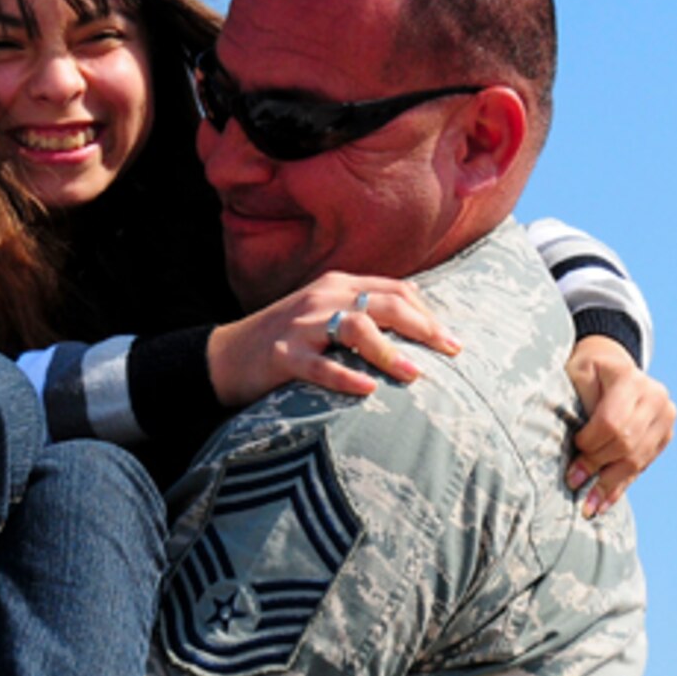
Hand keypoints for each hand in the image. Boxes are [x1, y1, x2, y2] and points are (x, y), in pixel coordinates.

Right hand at [207, 273, 461, 406]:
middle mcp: (322, 297)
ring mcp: (301, 325)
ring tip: (414, 374)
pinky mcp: (281, 355)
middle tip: (450, 352)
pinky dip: (345, 376)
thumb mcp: (325, 317)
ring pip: (354, 326)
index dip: (428, 314)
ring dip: (389, 350)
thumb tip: (416, 337)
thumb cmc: (286, 342)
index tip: (452, 342)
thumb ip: (363, 318)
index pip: (396, 290)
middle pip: (384, 303)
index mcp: (338, 285)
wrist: (224, 356)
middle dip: (423, 328)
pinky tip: (368, 390)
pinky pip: (319, 364)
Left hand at [565, 335, 676, 516]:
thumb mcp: (577, 372)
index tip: (572, 451)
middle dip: (597, 466)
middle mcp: (655, 398)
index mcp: (631, 380)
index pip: (613, 422)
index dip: (591, 443)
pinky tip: (604, 503)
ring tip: (588, 507)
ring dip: (609, 486)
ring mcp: (665, 418)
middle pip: (626, 443)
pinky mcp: (665, 436)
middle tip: (573, 483)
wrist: (613, 364)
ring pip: (636, 459)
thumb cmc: (587, 369)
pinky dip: (621, 485)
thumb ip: (577, 402)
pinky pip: (642, 465)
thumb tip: (574, 447)